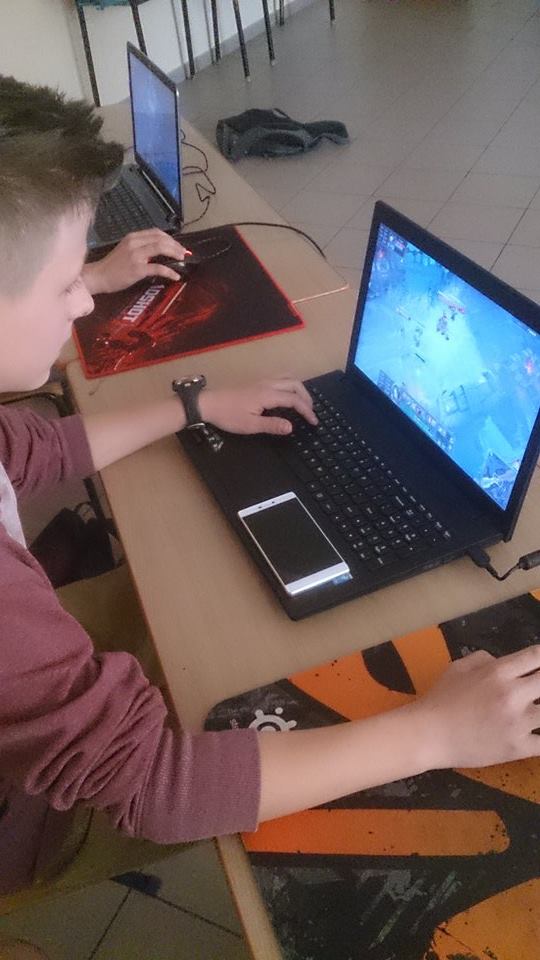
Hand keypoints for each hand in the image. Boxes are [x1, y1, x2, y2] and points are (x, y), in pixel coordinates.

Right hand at [82, 230, 188, 293]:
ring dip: (175, 253)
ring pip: (161, 248)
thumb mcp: (126, 250)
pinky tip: (175, 276)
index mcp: (133, 237)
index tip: (178, 245)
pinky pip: (158, 268)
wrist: (98, 276)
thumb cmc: (112, 266)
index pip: (156, 232)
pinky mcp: (137, 268)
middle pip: (161, 239)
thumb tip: (158, 251)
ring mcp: (136, 255)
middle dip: (176, 245)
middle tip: (184, 252)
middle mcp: (135, 242)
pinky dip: (169, 271)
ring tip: (182, 259)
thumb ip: (140, 247)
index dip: (170, 238)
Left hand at [199, 377, 317, 434]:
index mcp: (268, 394)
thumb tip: (291, 427)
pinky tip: (286, 395)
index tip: (314, 422)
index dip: (307, 411)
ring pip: (287, 378)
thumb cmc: (228, 415)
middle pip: (295, 384)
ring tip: (303, 402)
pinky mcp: (256, 382)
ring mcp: (261, 380)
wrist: (208, 403)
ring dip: (299, 388)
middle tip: (311, 412)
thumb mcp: (250, 425)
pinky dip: (289, 385)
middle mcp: (267, 384)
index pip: (294, 400)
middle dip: (307, 397)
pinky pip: (279, 378)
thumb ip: (272, 425)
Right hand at [415, 646, 539, 769]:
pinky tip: (538, 734)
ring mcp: (517, 723)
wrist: (428, 734)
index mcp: (498, 672)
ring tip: (536, 712)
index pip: (537, 656)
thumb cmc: (440, 699)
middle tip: (536, 691)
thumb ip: (484, 659)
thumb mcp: (458, 667)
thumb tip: (503, 662)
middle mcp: (512, 694)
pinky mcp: (518, 748)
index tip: (539, 666)